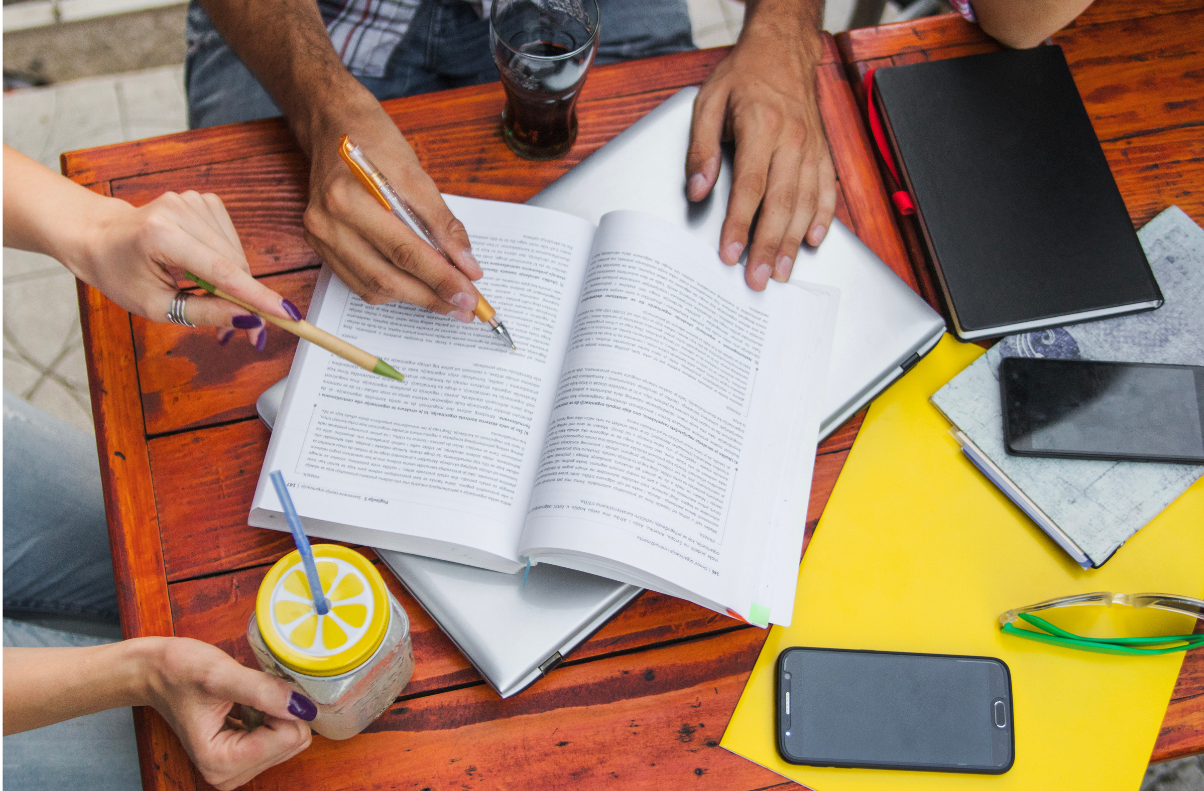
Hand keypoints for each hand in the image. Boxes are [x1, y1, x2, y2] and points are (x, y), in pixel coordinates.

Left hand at [76, 190, 298, 347]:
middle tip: (246, 331)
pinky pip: (232, 241)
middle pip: (234, 264)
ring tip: (211, 297)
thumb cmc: (121, 273)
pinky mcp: (205, 201)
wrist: (99, 237)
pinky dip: (227, 262)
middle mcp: (180, 210)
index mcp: (161, 235)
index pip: (222, 271)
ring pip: (237, 254)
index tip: (287, 316)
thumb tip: (248, 321)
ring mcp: (193, 201)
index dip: (258, 297)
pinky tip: (204, 267)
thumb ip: (205, 313)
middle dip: (246, 300)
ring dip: (235, 282)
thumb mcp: (155, 306)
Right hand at [144, 638, 313, 790]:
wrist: (155, 673)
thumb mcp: (219, 674)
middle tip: (250, 692)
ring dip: (276, 712)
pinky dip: (271, 716)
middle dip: (279, 710)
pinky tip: (247, 705)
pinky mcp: (243, 759)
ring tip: (244, 698)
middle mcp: (228, 775)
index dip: (280, 705)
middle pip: (293, 741)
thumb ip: (262, 691)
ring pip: (292, 739)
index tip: (255, 688)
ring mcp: (236, 769)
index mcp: (220, 762)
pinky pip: (282, 737)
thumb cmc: (178, 671)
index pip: (288, 737)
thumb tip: (302, 706)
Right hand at [300, 92, 483, 317]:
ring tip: (446, 301)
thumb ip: (443, 224)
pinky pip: (359, 283)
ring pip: (372, 288)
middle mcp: (328, 223)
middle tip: (465, 307)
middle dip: (431, 297)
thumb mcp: (417, 175)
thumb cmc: (375, 142)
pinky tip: (416, 287)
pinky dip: (390, 290)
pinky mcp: (319, 245)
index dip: (441, 279)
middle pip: (387, 277)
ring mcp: (319, 237)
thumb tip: (467, 266)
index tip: (470, 296)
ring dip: (413, 299)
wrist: (333, 125)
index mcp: (349, 199)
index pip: (405, 252)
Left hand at [686, 0, 835, 290]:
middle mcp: (791, 140)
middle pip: (782, 203)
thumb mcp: (707, 103)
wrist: (783, 50)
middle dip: (770, 246)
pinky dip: (822, 218)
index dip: (739, 224)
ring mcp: (811, 148)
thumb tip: (697, 189)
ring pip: (806, 203)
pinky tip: (813, 241)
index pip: (750, 186)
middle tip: (759, 278)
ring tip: (783, 272)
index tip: (730, 253)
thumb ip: (701, 149)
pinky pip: (826, 190)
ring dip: (794, 242)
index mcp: (760, 127)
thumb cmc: (744, 76)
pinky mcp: (822, 152)